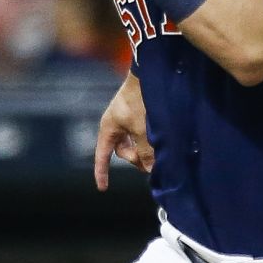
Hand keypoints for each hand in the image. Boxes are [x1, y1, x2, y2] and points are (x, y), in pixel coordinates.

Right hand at [94, 74, 151, 188]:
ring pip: (135, 145)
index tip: (103, 188)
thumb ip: (146, 151)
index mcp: (109, 128)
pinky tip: (161, 141)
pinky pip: (142, 137)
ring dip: (146, 149)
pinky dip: (150, 141)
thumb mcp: (143, 129)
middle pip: (124, 153)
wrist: (150, 75)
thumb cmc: (140, 100)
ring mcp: (127, 122)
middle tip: (153, 159)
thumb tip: (150, 169)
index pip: (102, 156)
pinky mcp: (139, 118)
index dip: (102, 172)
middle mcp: (116, 126)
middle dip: (137, 158)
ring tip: (159, 146)